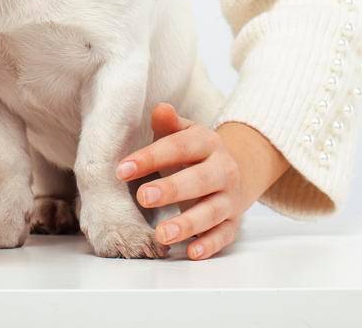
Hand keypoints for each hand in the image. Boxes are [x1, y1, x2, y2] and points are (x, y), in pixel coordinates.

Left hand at [114, 102, 254, 259]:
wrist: (239, 169)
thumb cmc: (197, 152)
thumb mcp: (185, 133)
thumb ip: (169, 124)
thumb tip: (160, 108)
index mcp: (208, 143)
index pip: (179, 147)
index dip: (151, 157)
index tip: (122, 169)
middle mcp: (223, 170)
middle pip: (200, 180)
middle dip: (172, 189)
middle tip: (144, 197)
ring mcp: (230, 198)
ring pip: (212, 212)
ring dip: (188, 224)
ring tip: (161, 234)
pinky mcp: (233, 222)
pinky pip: (224, 235)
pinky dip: (209, 245)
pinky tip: (191, 252)